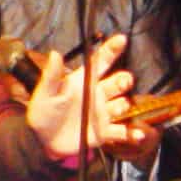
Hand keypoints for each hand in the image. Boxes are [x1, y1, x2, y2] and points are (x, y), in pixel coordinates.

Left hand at [26, 33, 151, 162]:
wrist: (42, 141)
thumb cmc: (43, 113)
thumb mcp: (45, 93)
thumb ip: (52, 76)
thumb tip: (55, 54)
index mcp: (84, 81)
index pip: (101, 61)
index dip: (111, 50)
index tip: (122, 39)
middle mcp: (97, 94)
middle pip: (118, 82)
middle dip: (124, 80)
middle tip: (123, 82)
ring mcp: (102, 113)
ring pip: (122, 104)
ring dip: (123, 105)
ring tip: (119, 107)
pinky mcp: (104, 132)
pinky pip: (121, 132)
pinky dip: (131, 134)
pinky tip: (138, 135)